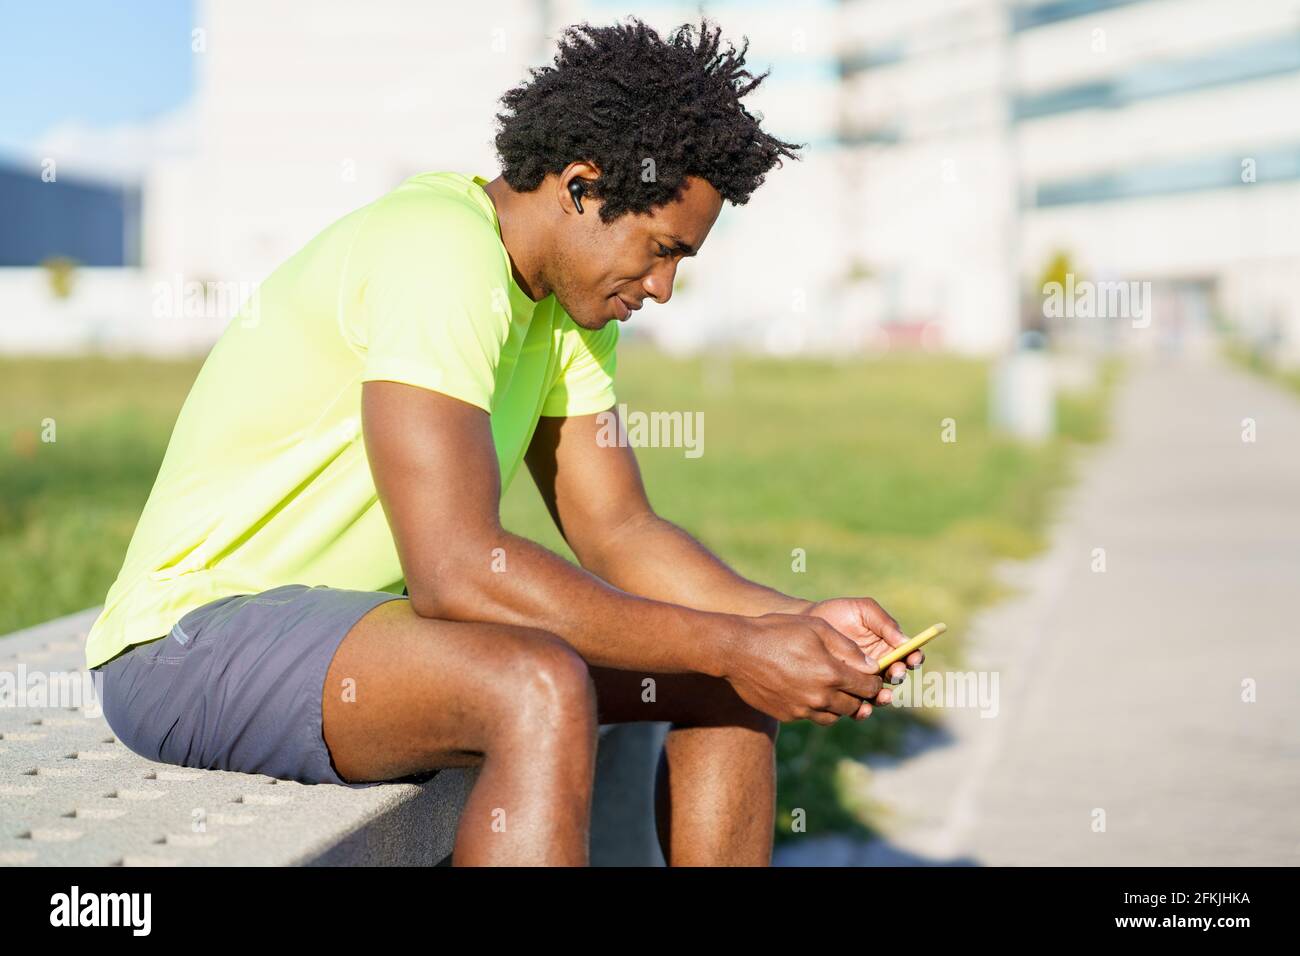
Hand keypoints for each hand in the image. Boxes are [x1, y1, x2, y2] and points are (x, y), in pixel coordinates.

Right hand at [721, 613, 884, 725]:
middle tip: (854, 684)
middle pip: (853, 706)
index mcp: (831, 674)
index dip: (874, 682)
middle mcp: (820, 697)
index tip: (872, 677)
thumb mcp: (817, 628)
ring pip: (833, 716)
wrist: (736, 650)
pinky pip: (810, 716)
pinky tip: (806, 690)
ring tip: (831, 689)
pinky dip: (814, 707)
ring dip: (838, 705)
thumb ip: (848, 648)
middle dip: (858, 696)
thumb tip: (871, 665)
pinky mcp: (787, 715)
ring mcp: (801, 709)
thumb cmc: (777, 631)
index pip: (867, 687)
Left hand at [804, 597, 921, 719]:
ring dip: (884, 697)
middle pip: (897, 675)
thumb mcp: (864, 610)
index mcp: (889, 645)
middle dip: (898, 675)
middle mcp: (880, 664)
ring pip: (880, 694)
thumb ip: (884, 623)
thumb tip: (905, 641)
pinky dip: (863, 710)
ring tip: (882, 695)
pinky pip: (859, 704)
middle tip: (894, 673)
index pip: (908, 654)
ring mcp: (864, 679)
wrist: (808, 623)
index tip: (913, 658)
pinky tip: (862, 709)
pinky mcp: (847, 690)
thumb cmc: (838, 612)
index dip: (914, 657)